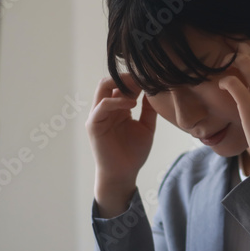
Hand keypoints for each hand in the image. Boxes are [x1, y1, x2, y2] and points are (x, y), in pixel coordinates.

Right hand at [86, 74, 156, 214]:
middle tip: (144, 77)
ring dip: (121, 83)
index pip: (122, 84)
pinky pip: (102, 105)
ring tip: (139, 86)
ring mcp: (98, 115)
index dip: (135, 79)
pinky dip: (117, 101)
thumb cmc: (133, 153)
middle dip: (127, 77)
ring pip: (103, 87)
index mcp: (117, 108)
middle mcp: (106, 108)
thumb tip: (156, 91)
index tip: (151, 77)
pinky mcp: (93, 124)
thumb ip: (149, 110)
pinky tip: (132, 103)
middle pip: (110, 81)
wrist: (123, 174)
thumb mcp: (146, 127)